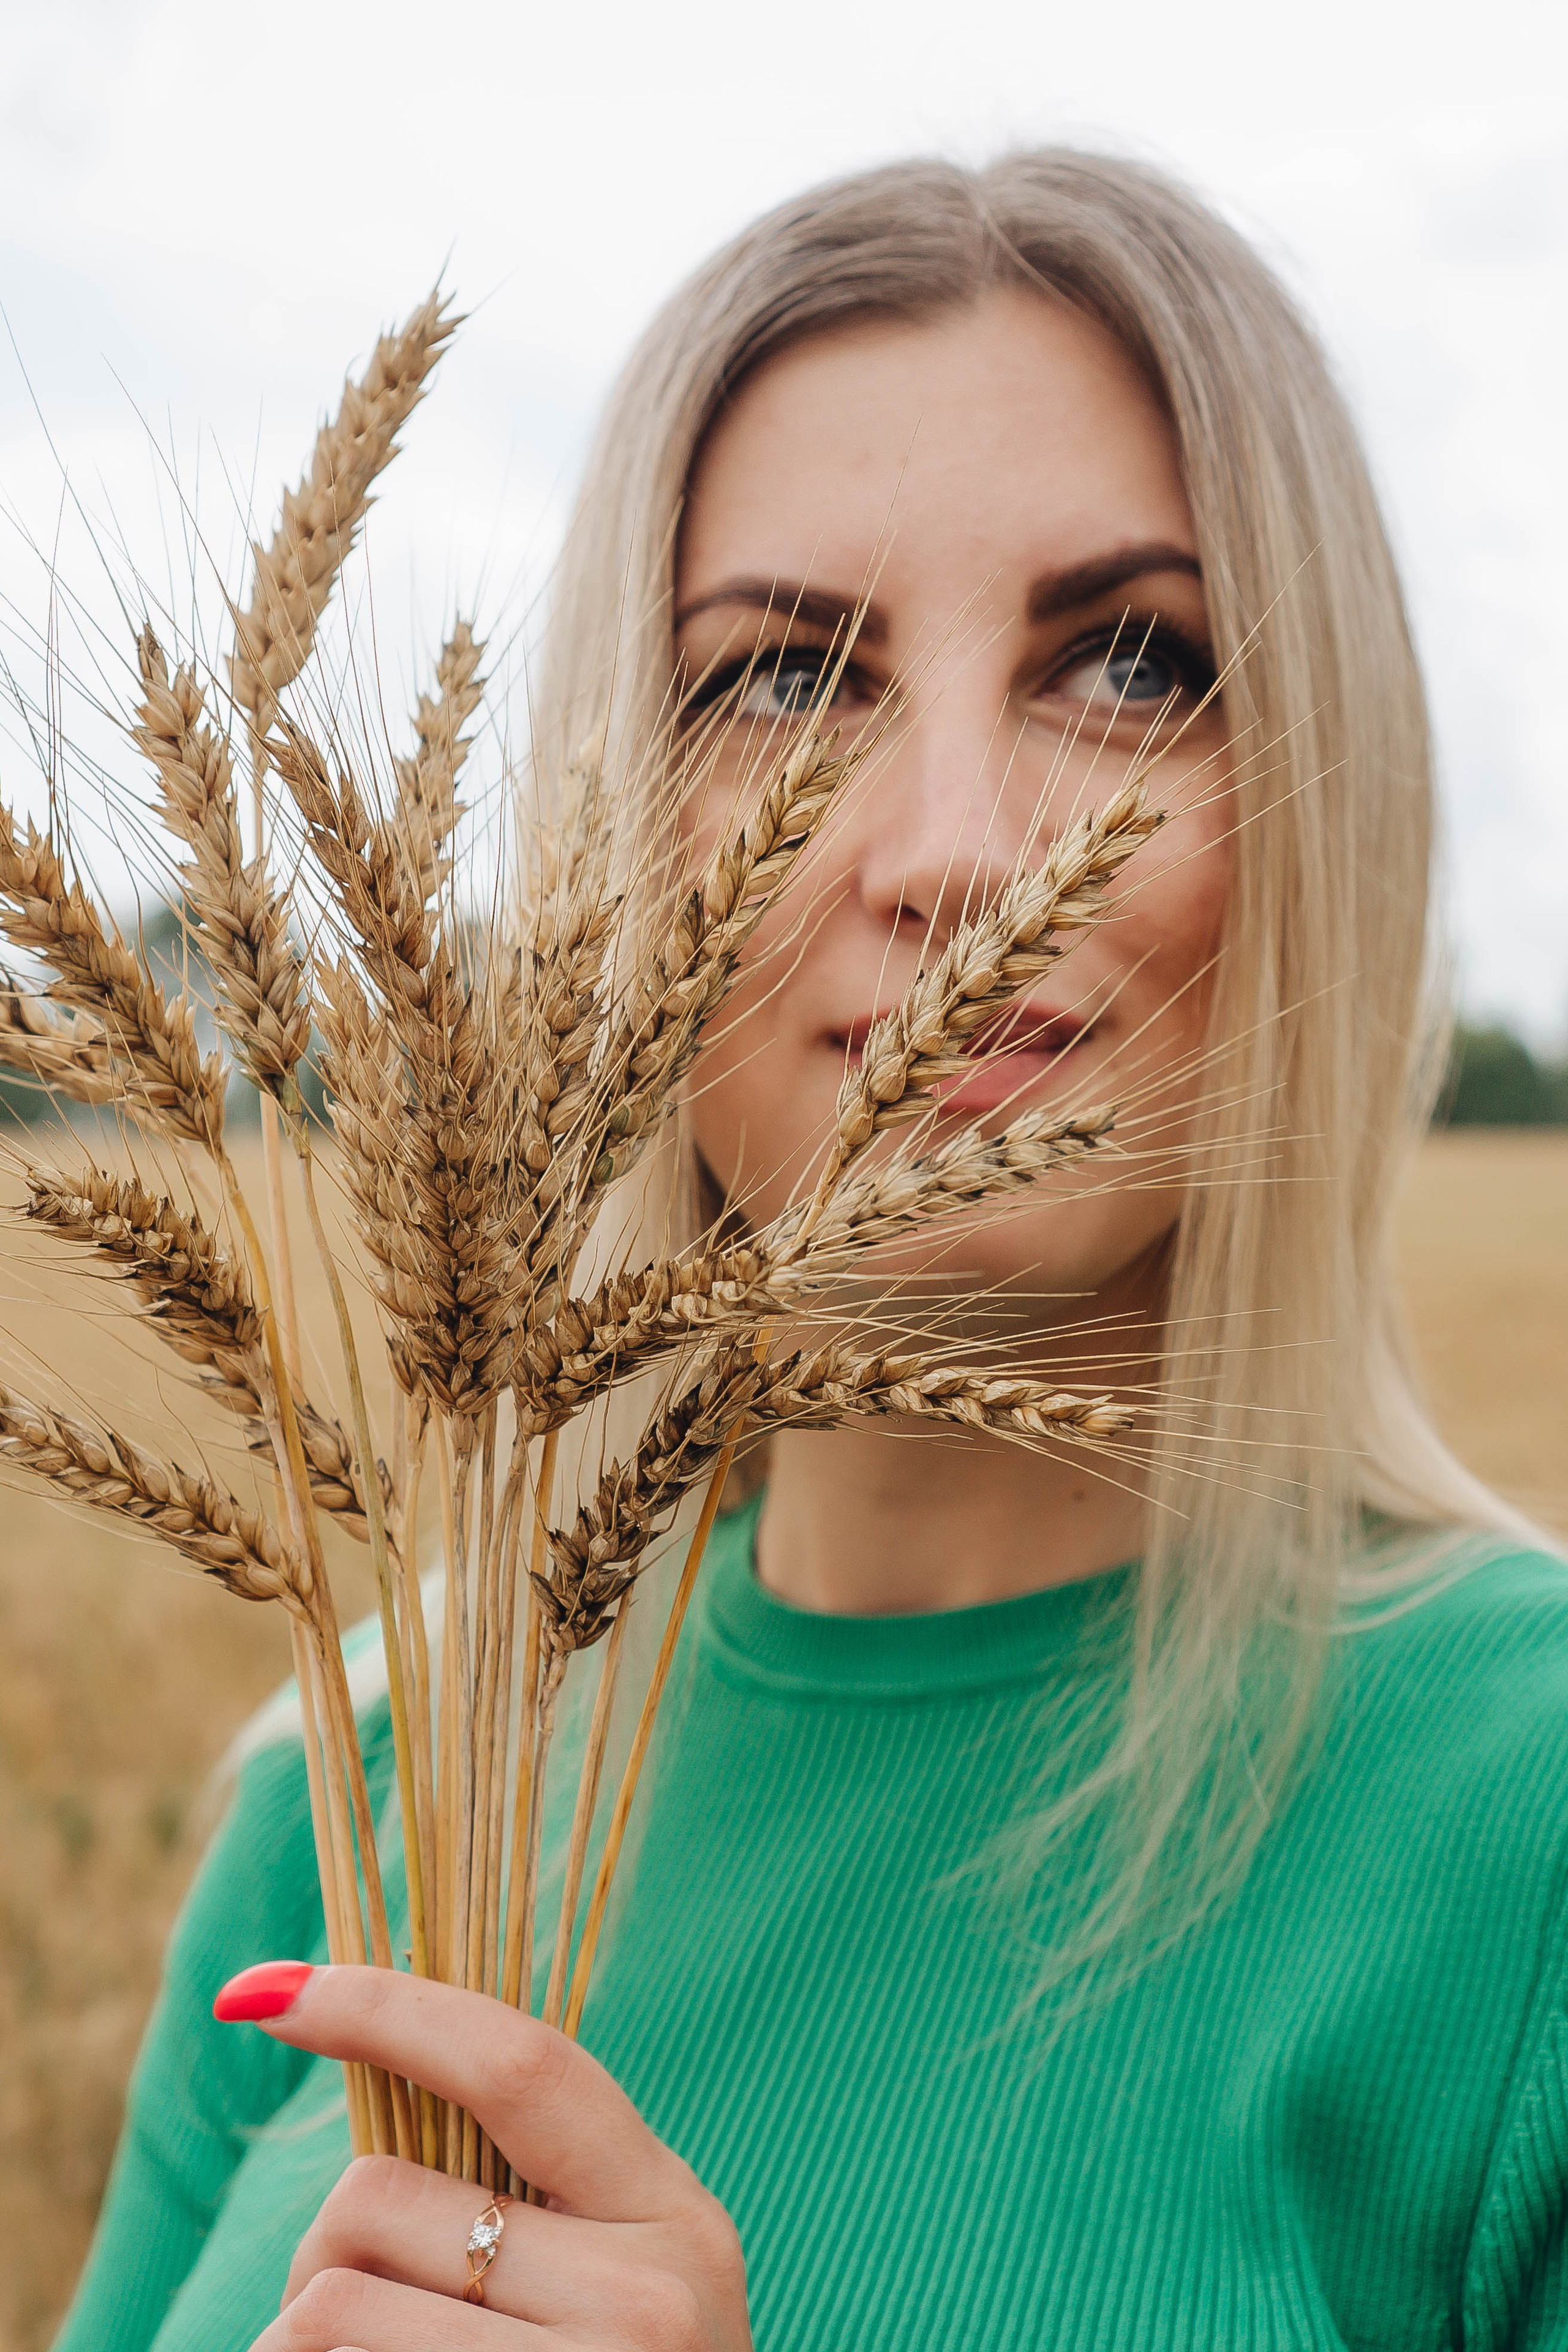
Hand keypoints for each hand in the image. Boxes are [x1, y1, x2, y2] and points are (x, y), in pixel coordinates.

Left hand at [232, 1964, 750, 2348]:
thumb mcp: (614, 2277)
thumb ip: (526, 2188)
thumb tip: (357, 2040)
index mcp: (673, 2212)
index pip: (517, 2063)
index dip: (384, 2005)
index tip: (263, 1995)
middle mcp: (649, 2295)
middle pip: (376, 2199)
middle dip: (325, 2250)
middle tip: (364, 2319)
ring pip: (326, 2306)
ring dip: (296, 2343)